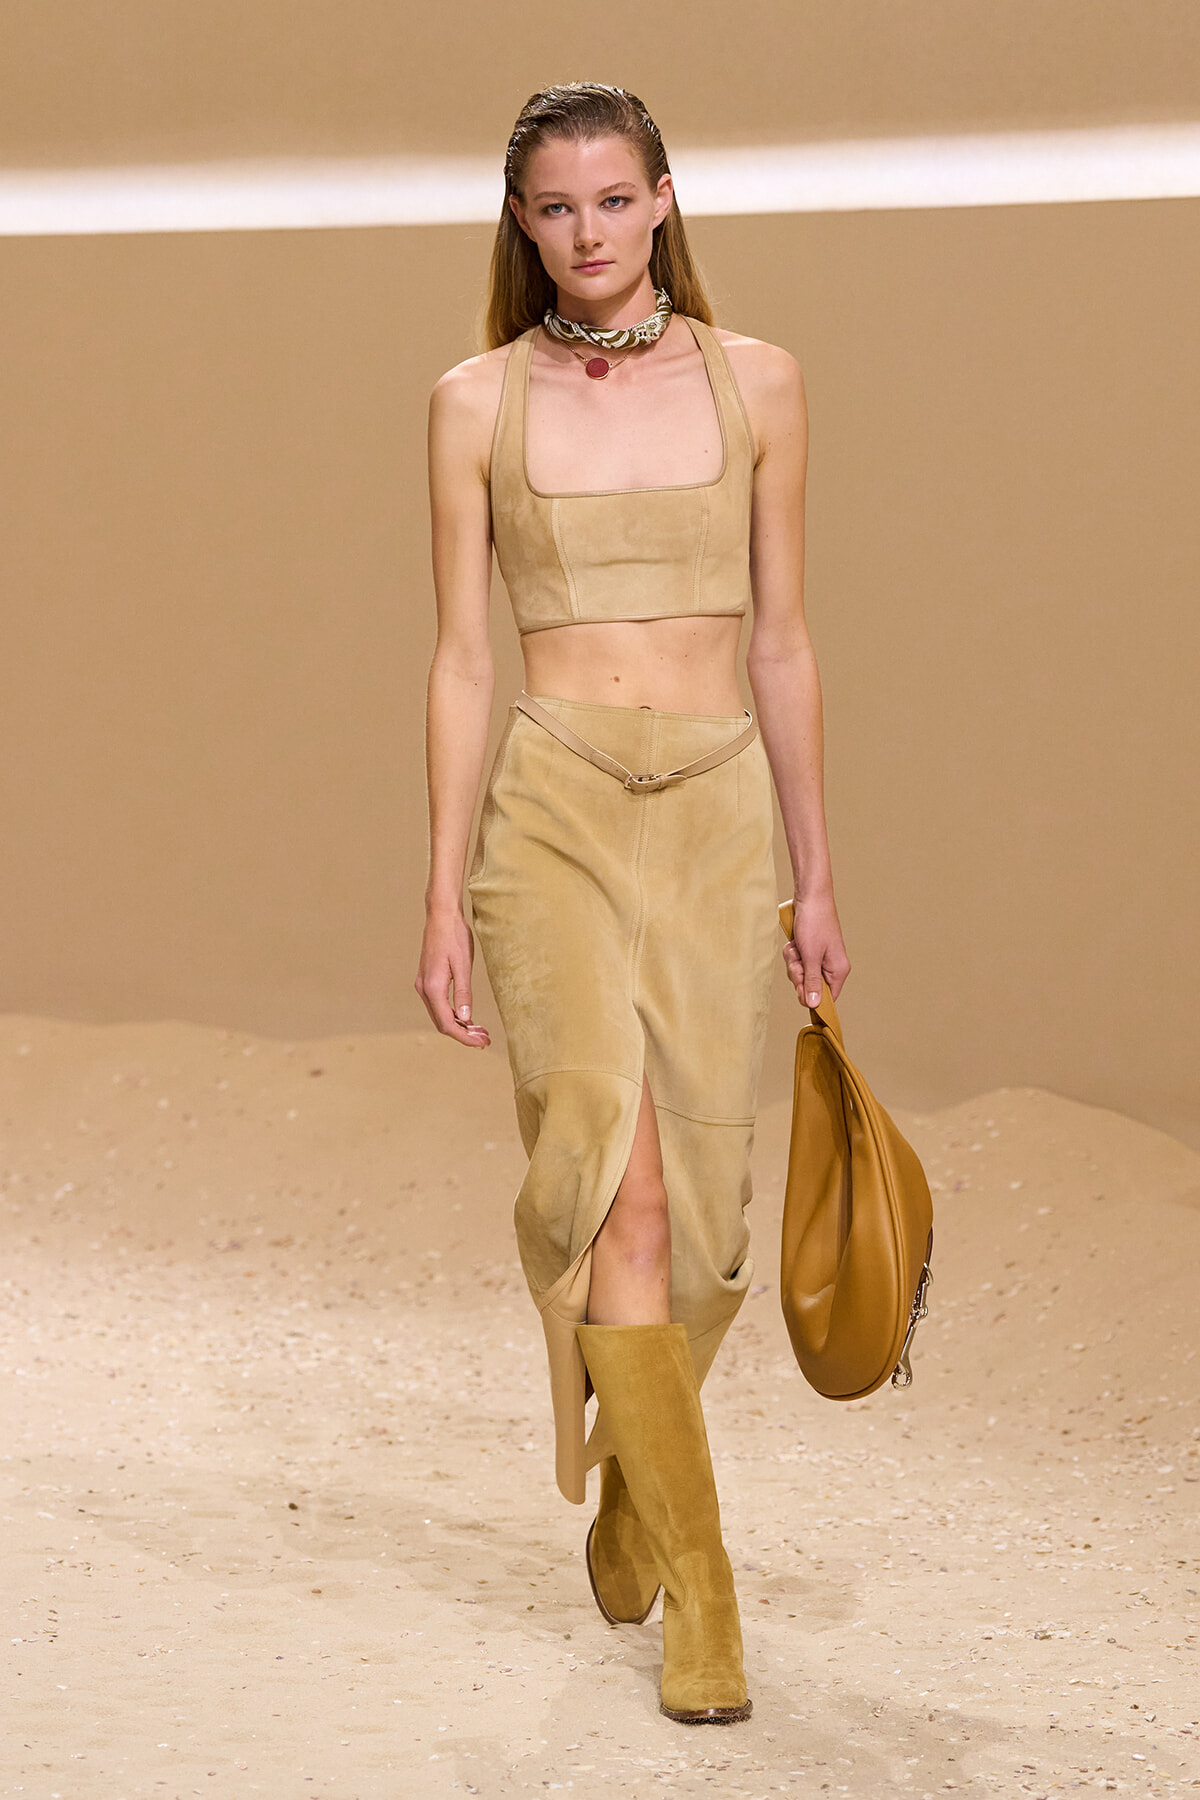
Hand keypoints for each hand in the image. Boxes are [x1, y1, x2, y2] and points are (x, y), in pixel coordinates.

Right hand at [414, 909, 490, 1047]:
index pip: (448, 1023)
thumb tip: (465, 1019)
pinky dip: (453, 1014)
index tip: (482, 1043)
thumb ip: (464, 994)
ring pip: (440, 1015)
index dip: (465, 1037)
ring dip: (459, 1025)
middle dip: (464, 1034)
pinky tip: (467, 1016)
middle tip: (485, 1039)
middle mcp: (424, 989)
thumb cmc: (454, 936)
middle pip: (442, 1023)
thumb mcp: (464, 965)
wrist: (441, 915)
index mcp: (433, 987)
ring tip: (480, 1031)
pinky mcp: (427, 980)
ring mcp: (423, 985)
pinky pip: (439, 1005)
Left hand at [782, 893, 849, 1007]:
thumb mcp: (811, 956)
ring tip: (797, 946)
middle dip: (798, 973)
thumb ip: (811, 982)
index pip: (826, 999)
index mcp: (838, 971)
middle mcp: (830, 967)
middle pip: (809, 987)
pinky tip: (795, 942)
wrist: (810, 897)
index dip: (810, 996)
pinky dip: (793, 953)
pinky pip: (797, 961)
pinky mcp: (809, 951)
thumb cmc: (814, 924)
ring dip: (793, 961)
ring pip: (800, 974)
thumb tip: (814, 1005)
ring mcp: (819, 959)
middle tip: (799, 957)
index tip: (800, 984)